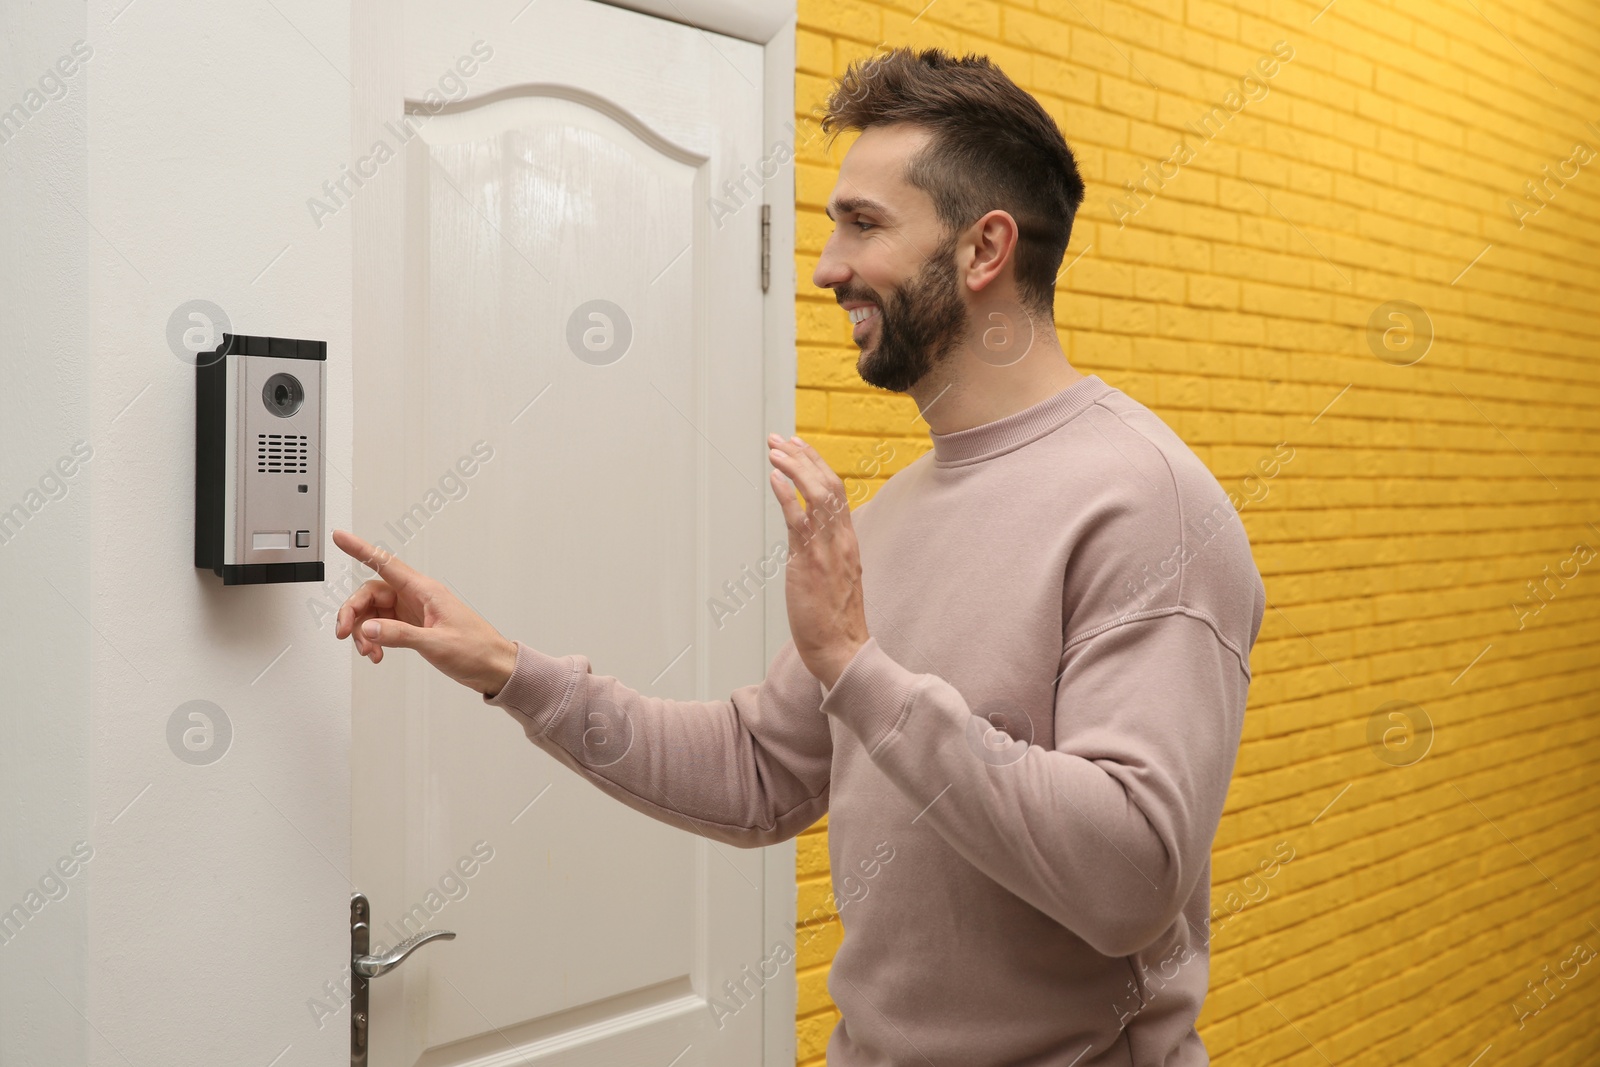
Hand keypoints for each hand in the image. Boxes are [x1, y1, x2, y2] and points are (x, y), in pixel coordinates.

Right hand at [331, 529, 518, 696]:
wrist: (493, 668)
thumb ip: (400, 635)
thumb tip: (369, 629)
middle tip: (345, 633)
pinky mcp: (414, 627)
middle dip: (353, 612)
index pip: (385, 563)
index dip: (361, 549)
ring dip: (364, 630)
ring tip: (369, 651)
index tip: (341, 537)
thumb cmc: (477, 649)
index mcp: (425, 591)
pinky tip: (378, 653)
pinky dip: (375, 639)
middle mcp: (417, 597)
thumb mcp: (437, 643)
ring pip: (374, 611)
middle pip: (371, 593)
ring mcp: (414, 612)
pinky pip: (383, 626)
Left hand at [767, 434, 869, 687]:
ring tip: (774, 450)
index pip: (837, 491)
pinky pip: (799, 521)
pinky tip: (775, 478)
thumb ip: (825, 553)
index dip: (817, 464)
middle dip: (803, 457)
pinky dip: (788, 495)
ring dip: (794, 468)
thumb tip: (805, 536)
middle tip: (780, 439)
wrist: (841, 649)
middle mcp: (841, 540)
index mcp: (848, 542)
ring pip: (817, 496)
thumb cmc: (834, 620)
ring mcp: (827, 551)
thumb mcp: (835, 578)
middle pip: (829, 485)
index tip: (799, 446)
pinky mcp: (810, 563)